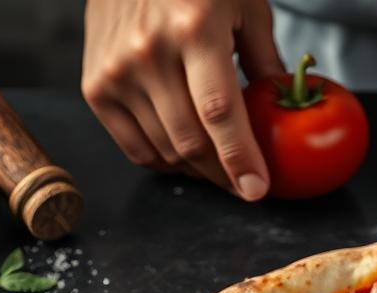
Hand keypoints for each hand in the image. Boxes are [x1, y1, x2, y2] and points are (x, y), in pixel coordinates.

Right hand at [81, 0, 283, 199]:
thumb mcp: (245, 4)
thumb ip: (265, 58)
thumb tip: (282, 107)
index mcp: (195, 29)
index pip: (219, 112)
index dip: (239, 157)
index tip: (256, 189)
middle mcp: (149, 53)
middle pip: (190, 141)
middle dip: (223, 174)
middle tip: (245, 184)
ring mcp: (116, 72)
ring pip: (164, 150)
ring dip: (197, 171)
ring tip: (218, 168)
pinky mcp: (95, 86)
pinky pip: (133, 146)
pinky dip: (163, 162)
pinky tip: (185, 159)